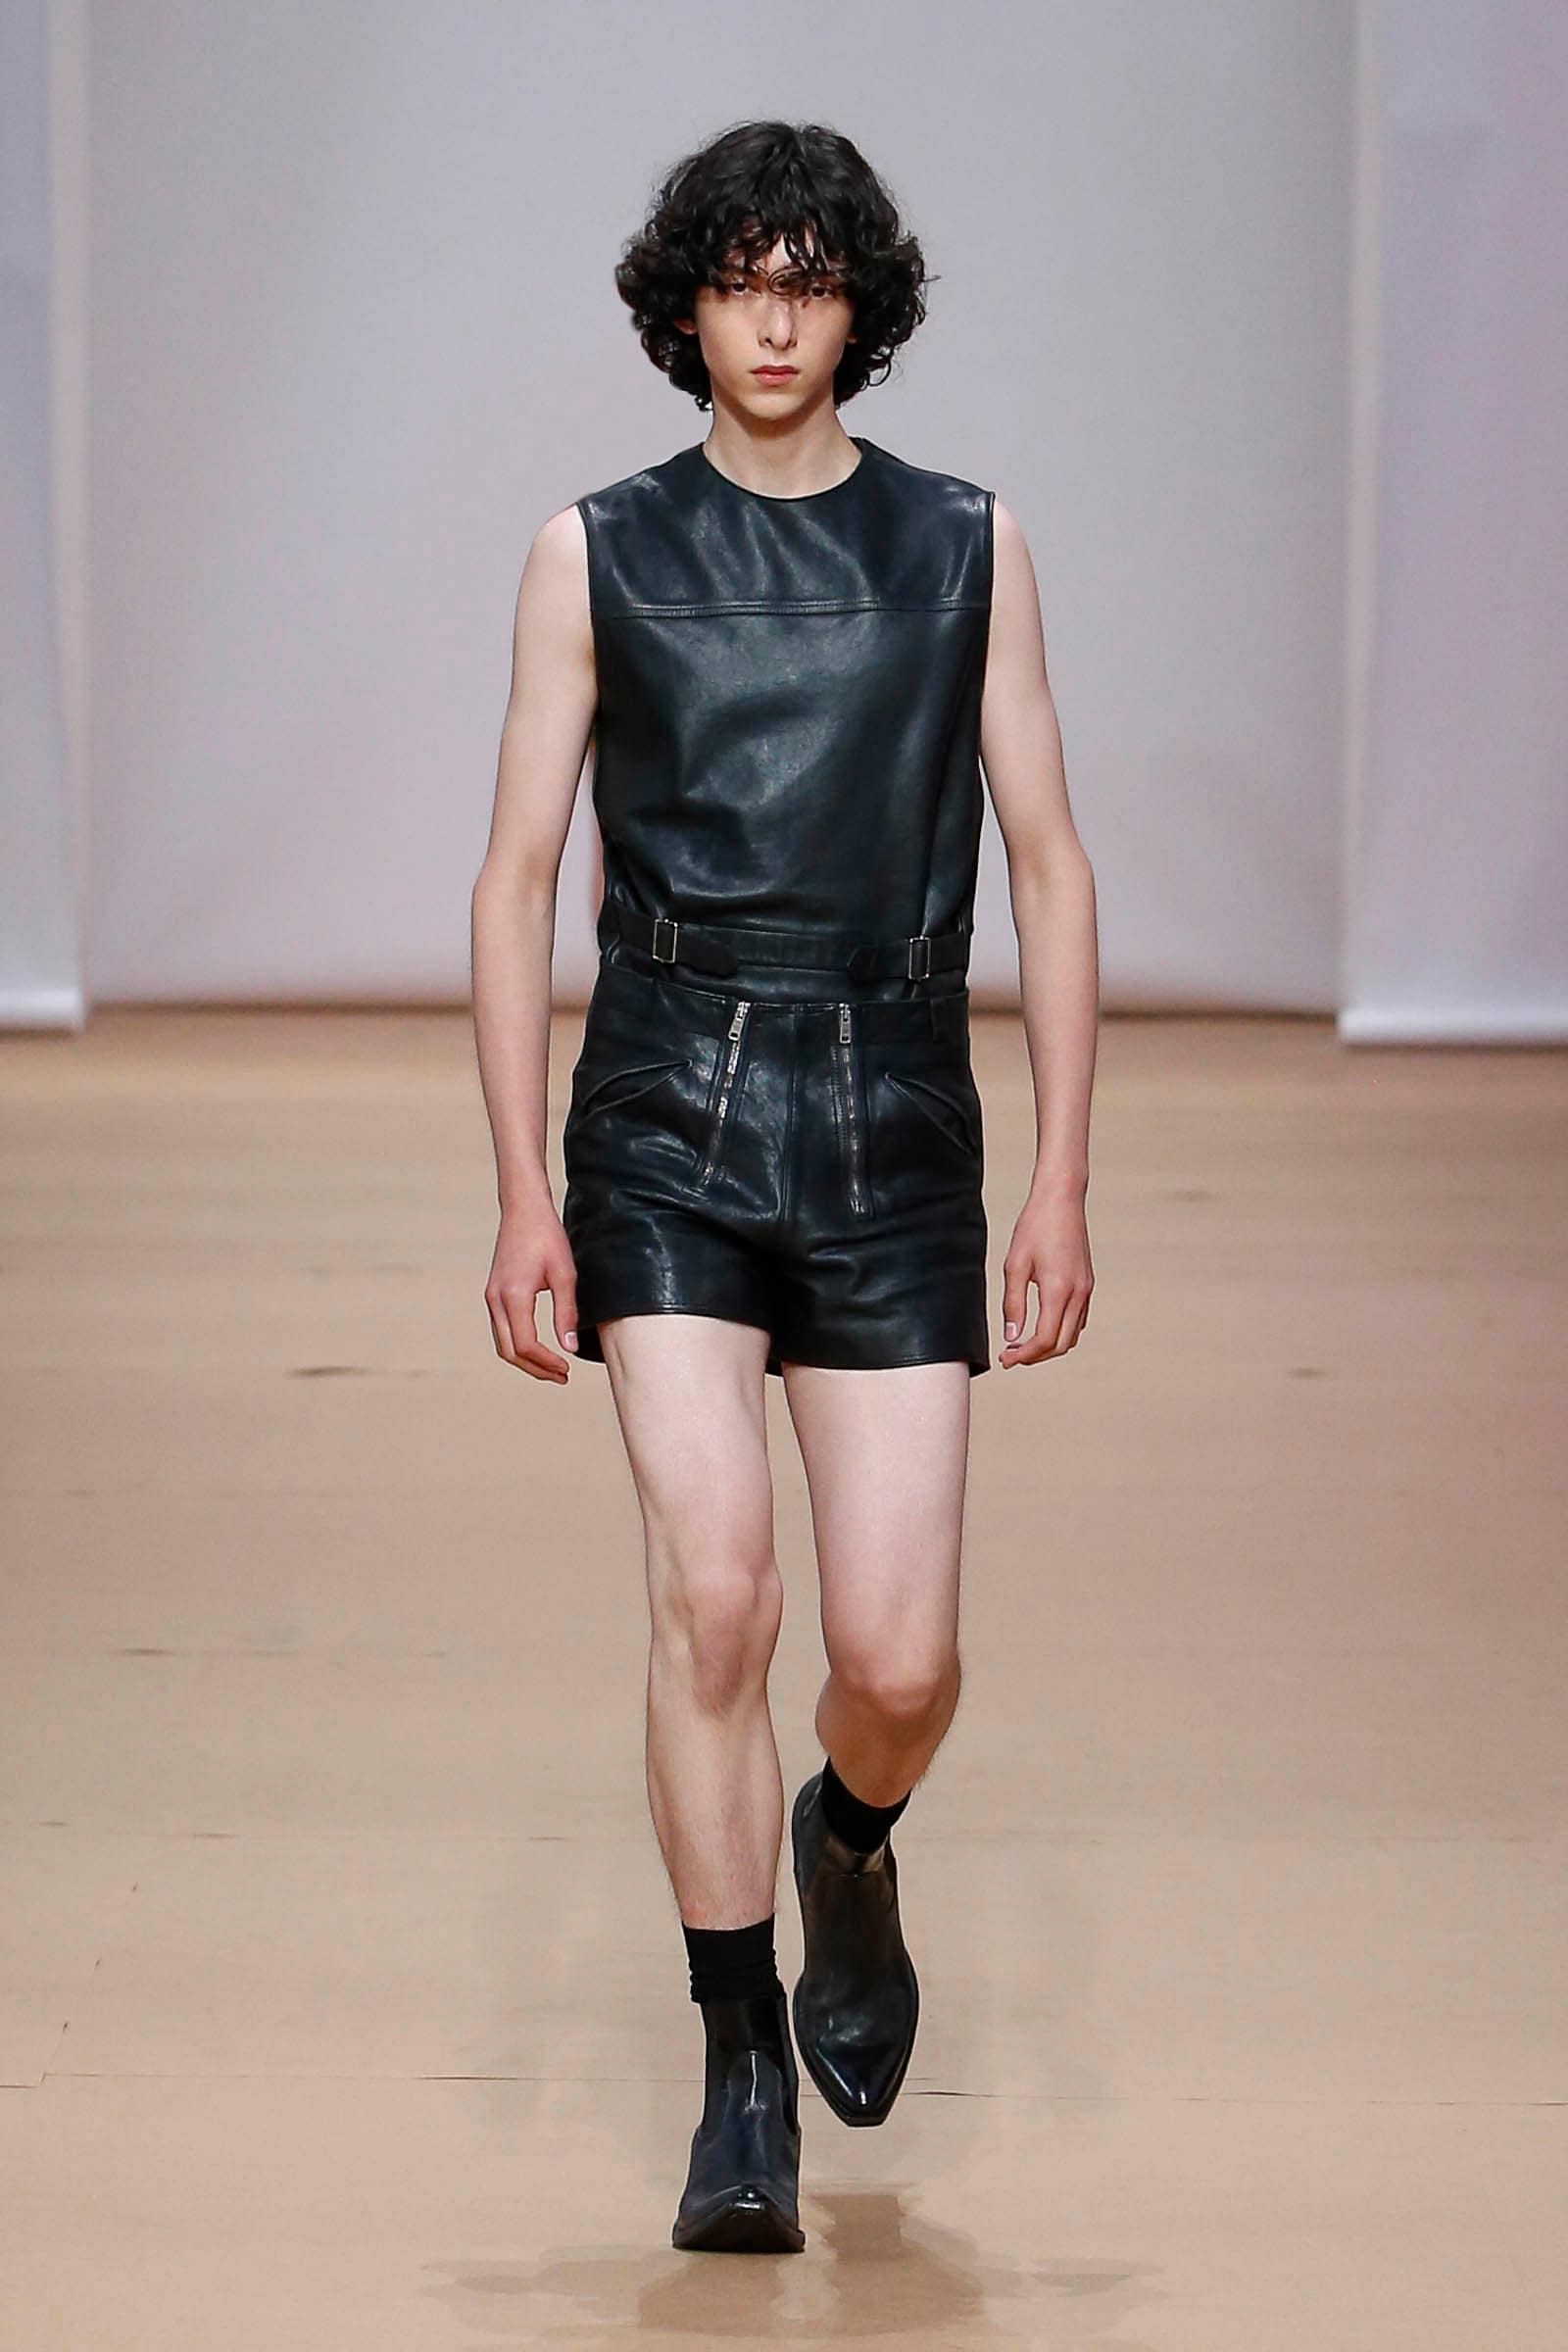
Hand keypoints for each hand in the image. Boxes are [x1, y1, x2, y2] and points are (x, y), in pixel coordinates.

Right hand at [485, 1204, 579, 1382]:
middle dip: (535, 1369)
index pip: (526, 1345)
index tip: (566, 1368)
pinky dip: (518, 1345)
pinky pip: (502, 1330)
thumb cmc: (546, 1236)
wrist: (523, 1209)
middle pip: (510, 1352)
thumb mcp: (564, 1274)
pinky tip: (538, 1347)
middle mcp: (496, 1300)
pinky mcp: (493, 1293)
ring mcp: (491, 1297)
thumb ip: (566, 1313)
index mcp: (513, 1296)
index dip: (546, 1363)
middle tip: (562, 1376)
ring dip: (526, 1360)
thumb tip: (569, 1347)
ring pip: (502, 1344)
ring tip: (552, 1367)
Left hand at [1000, 1188, 1092, 1366]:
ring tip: (1023, 1343)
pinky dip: (1061, 1331)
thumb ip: (1013, 1304)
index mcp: (1059, 1290)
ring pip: (1073, 1335)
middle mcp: (1078, 1294)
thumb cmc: (1035, 1226)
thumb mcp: (1014, 1265)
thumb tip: (1012, 1336)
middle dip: (1036, 1356)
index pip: (1045, 1340)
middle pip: (1061, 1344)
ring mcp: (1086, 1289)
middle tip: (1011, 1355)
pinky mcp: (1088, 1284)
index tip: (1005, 1359)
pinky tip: (1041, 1325)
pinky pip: (1078, 1320)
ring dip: (1049, 1346)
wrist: (1062, 1199)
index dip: (1024, 1356)